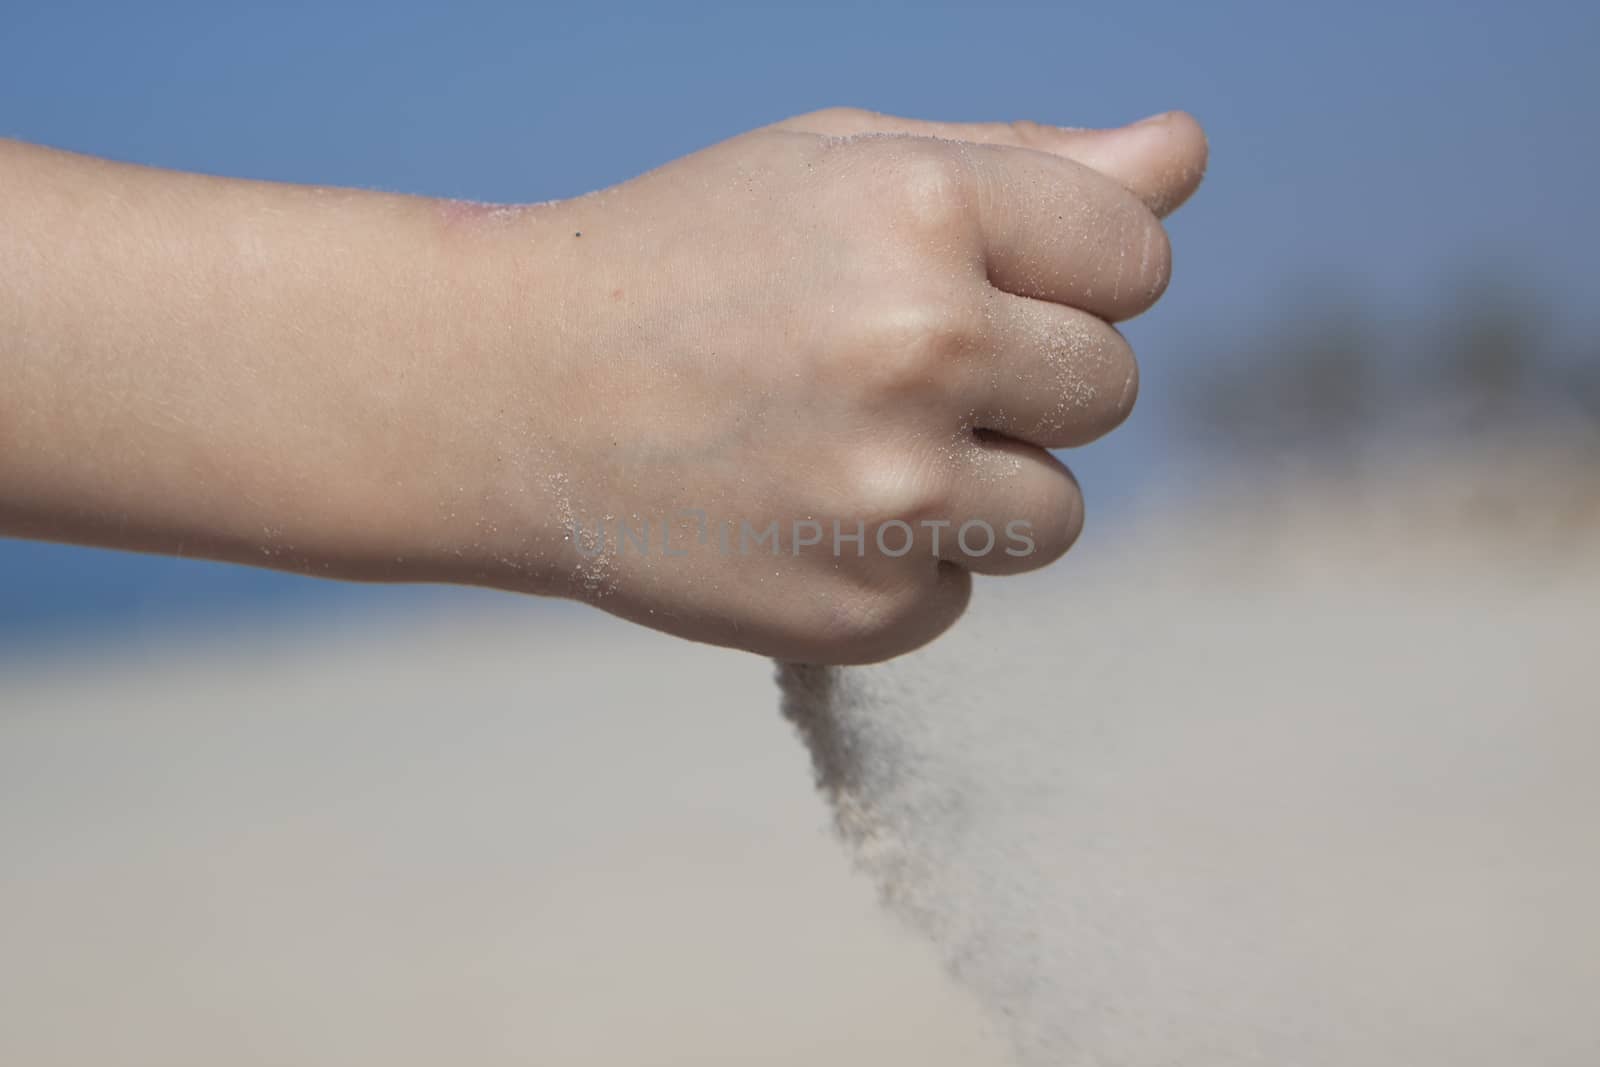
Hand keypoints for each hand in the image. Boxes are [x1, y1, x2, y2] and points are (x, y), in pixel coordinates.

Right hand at [455, 108, 1207, 661]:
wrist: (510, 399)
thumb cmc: (683, 262)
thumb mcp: (837, 168)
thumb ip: (1027, 164)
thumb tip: (1188, 154)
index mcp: (924, 211)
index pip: (1136, 254)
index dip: (1067, 272)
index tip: (978, 283)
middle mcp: (920, 349)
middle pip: (1110, 385)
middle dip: (1028, 379)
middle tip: (890, 369)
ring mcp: (891, 495)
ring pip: (1057, 511)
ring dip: (982, 485)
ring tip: (846, 451)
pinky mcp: (862, 612)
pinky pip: (963, 589)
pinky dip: (904, 565)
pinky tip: (801, 518)